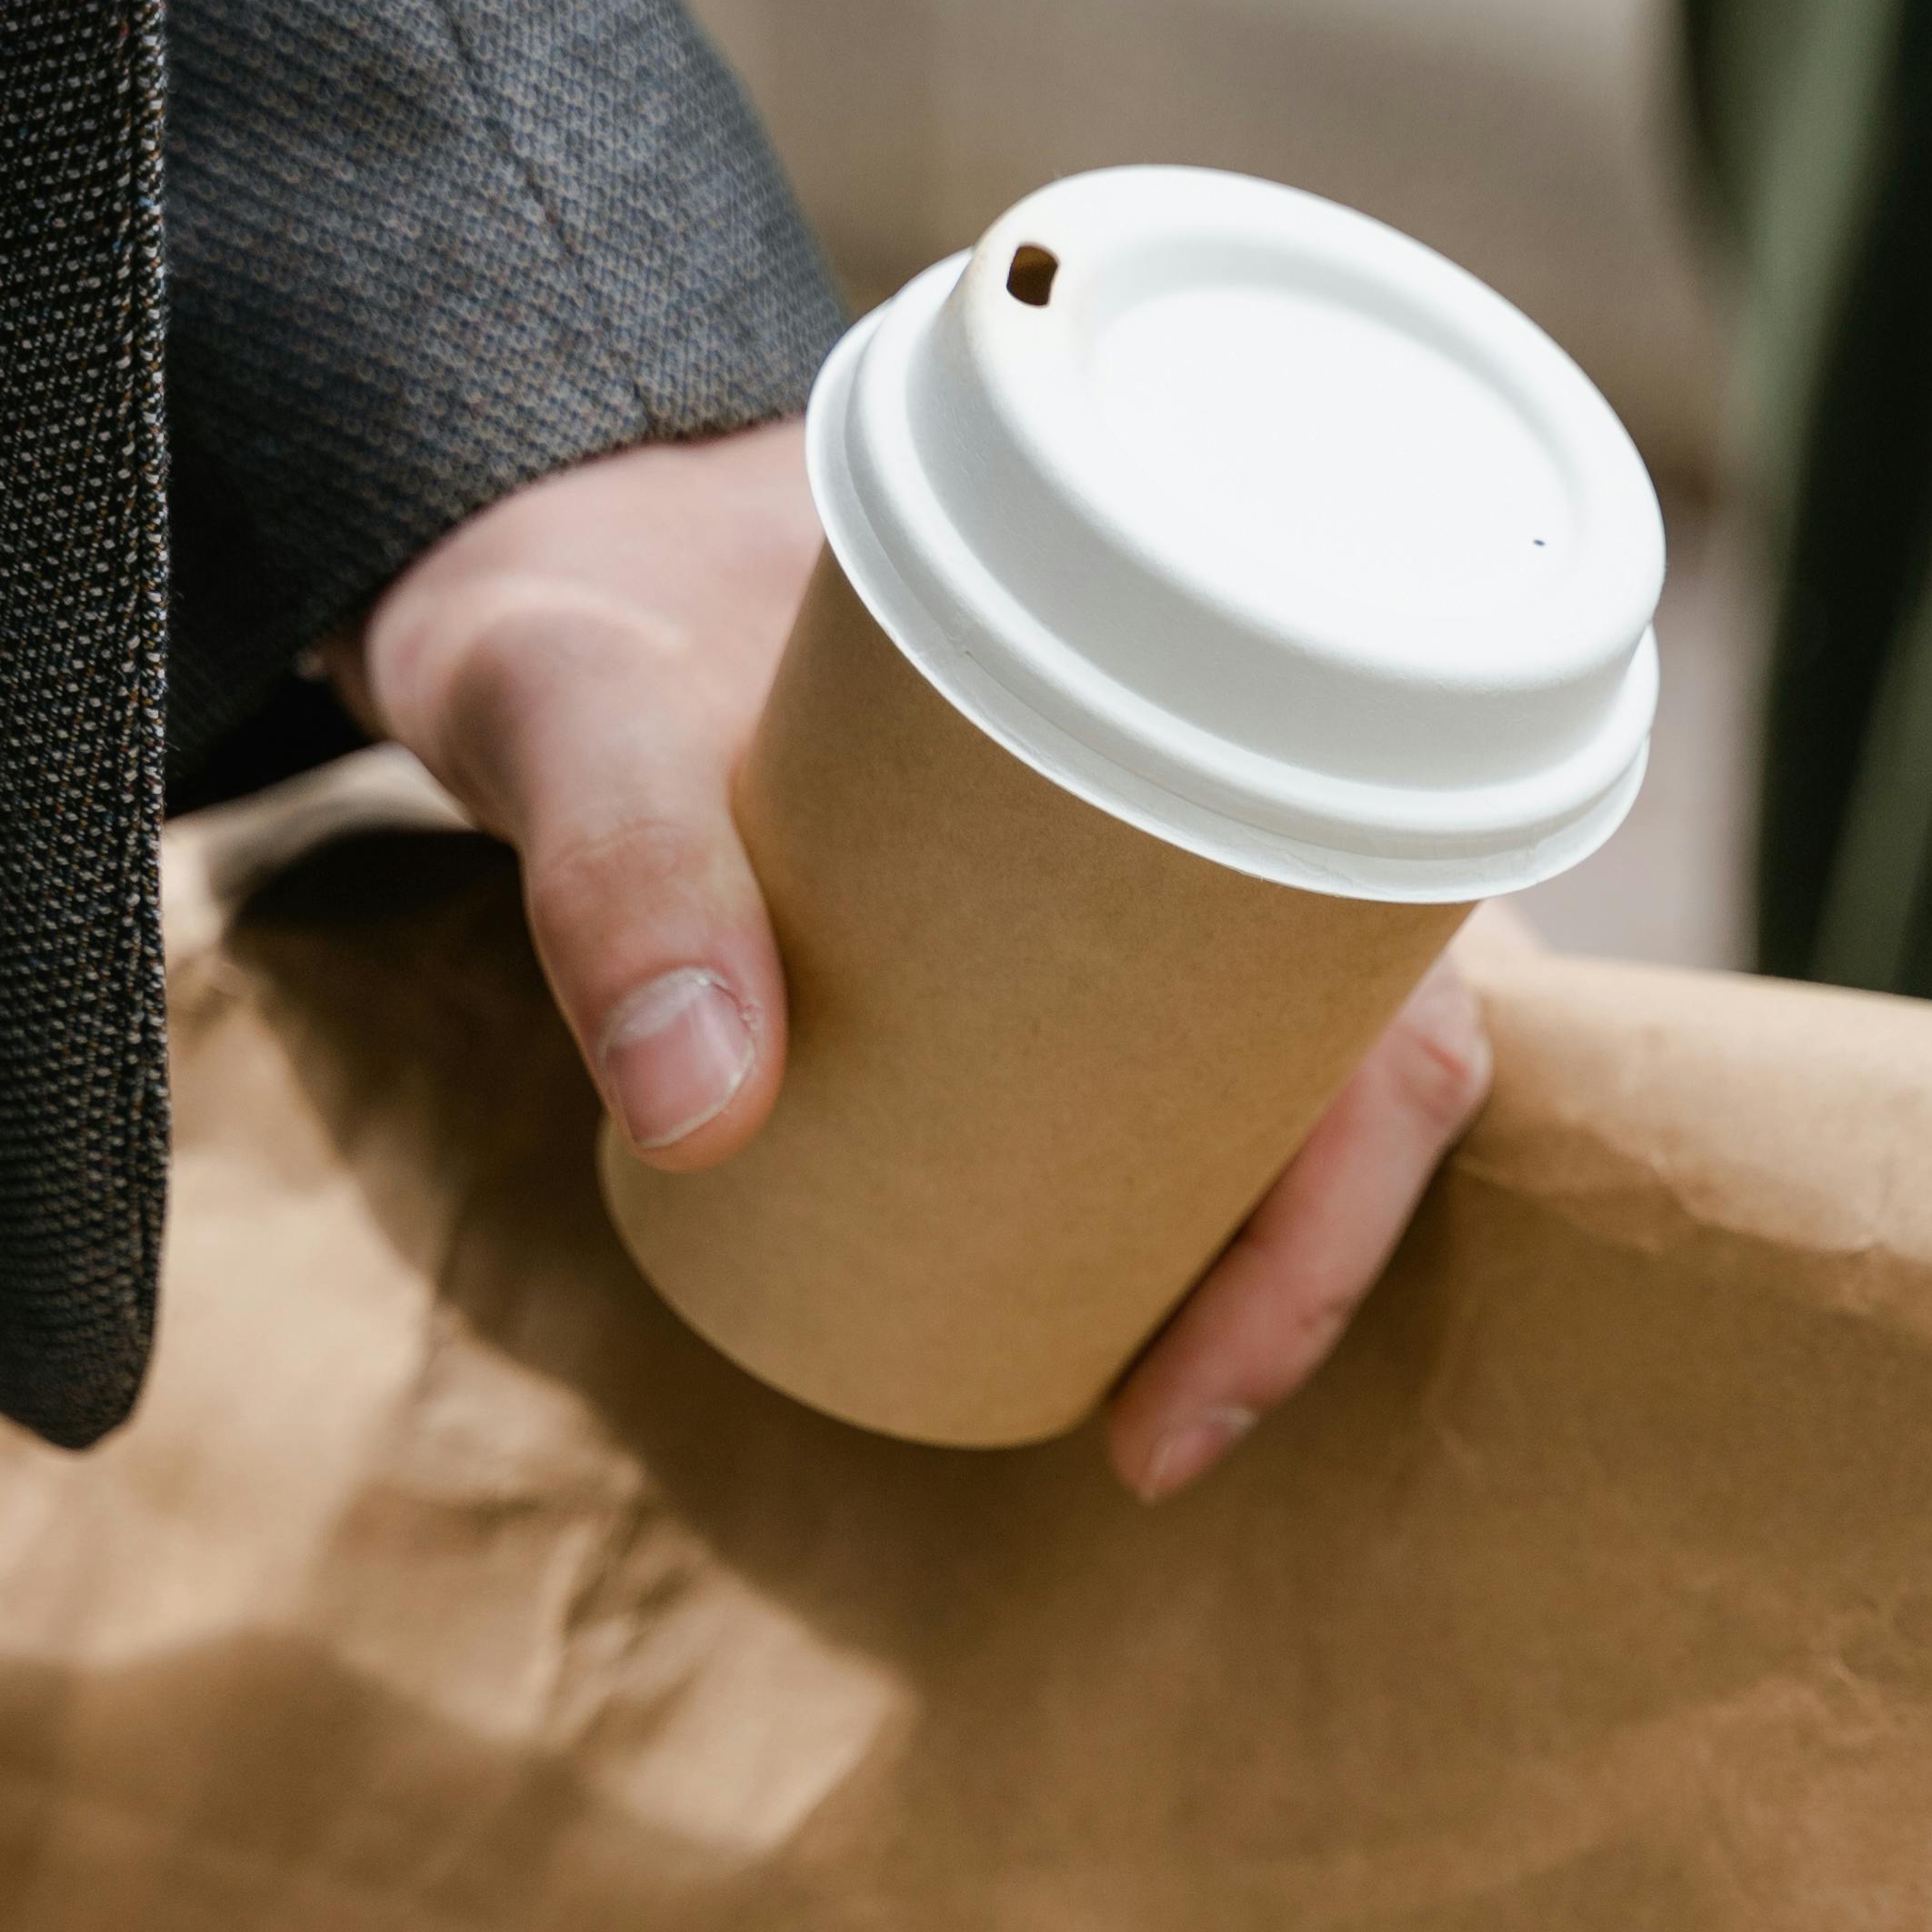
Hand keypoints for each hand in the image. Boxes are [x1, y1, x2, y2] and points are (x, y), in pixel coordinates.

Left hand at [331, 434, 1506, 1495]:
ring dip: (1255, 1234)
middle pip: (1372, 1045)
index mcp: (1224, 651)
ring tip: (1132, 1396)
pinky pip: (1199, 1031)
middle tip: (1152, 1436)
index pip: (1396, 978)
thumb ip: (615, 868)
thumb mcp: (567, 701)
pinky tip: (1124, 1290)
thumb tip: (712, 1120)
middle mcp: (1237, 739)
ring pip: (1299, 1049)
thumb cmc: (575, 579)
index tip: (1187, 1399)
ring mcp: (1157, 815)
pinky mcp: (1064, 870)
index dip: (1342, 1210)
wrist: (535, 496)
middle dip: (1300, 1267)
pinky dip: (1189, 1170)